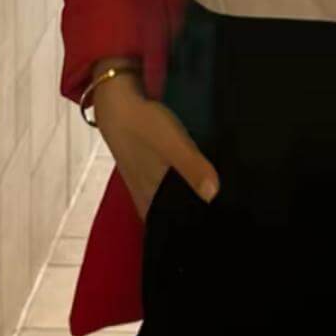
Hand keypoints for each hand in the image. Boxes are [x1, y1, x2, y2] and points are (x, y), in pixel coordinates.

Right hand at [93, 75, 219, 219]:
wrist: (117, 100)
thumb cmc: (143, 126)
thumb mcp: (173, 145)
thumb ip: (193, 168)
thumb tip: (214, 196)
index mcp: (149, 198)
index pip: (166, 228)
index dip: (184, 233)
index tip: (209, 235)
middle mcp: (144, 194)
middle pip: (167, 215)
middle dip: (188, 218)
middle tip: (219, 220)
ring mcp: (142, 179)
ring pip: (165, 201)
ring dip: (183, 203)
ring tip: (211, 203)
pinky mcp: (144, 164)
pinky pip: (163, 185)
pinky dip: (177, 187)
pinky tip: (192, 180)